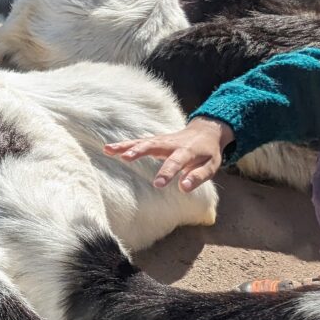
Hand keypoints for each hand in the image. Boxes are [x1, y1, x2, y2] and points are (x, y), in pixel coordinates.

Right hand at [103, 117, 235, 191]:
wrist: (206, 131)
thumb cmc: (208, 153)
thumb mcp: (211, 166)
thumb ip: (198, 177)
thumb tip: (184, 188)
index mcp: (187, 151)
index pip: (176, 162)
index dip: (167, 172)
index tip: (158, 184)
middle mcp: (171, 143)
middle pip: (153, 146)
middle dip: (139, 152)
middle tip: (125, 158)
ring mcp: (161, 140)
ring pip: (142, 142)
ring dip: (125, 146)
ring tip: (108, 150)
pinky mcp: (154, 140)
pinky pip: (138, 142)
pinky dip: (124, 145)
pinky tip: (108, 149)